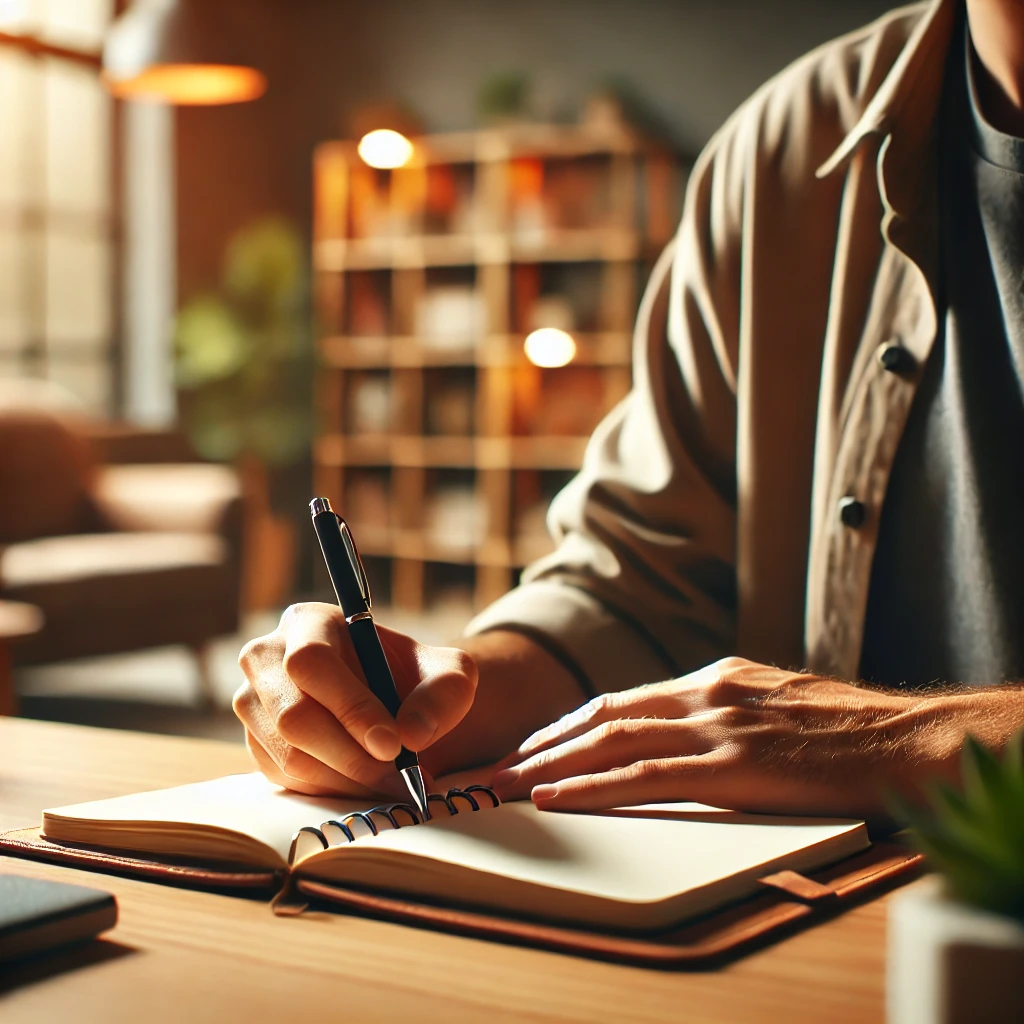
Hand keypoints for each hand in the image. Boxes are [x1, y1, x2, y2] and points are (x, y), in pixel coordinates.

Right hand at [234, 603, 477, 797]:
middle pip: (293, 715)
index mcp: (307, 622)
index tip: (393, 744)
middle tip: (399, 774)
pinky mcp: (256, 745)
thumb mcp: (448, 674)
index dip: (349, 706)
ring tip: (393, 782)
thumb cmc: (417, 680)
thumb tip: (412, 734)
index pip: (311, 662)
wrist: (394, 705)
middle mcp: (266, 658)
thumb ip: (444, 694)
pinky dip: (333, 791)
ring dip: (347, 779)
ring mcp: (254, 703)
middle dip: (352, 754)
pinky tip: (368, 783)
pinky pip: (287, 779)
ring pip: (289, 755)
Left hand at [490, 657, 994, 819]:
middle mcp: (705, 693)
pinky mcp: (732, 766)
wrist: (901, 738)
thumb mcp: (774, 703)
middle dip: (546, 742)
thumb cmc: (845, 729)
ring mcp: (716, 727)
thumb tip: (688, 732)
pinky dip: (593, 785)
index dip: (572, 723)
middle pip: (604, 715)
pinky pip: (644, 776)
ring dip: (553, 763)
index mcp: (714, 678)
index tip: (536, 744)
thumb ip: (725, 711)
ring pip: (612, 741)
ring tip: (511, 783)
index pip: (623, 700)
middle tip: (502, 764)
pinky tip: (559, 797)